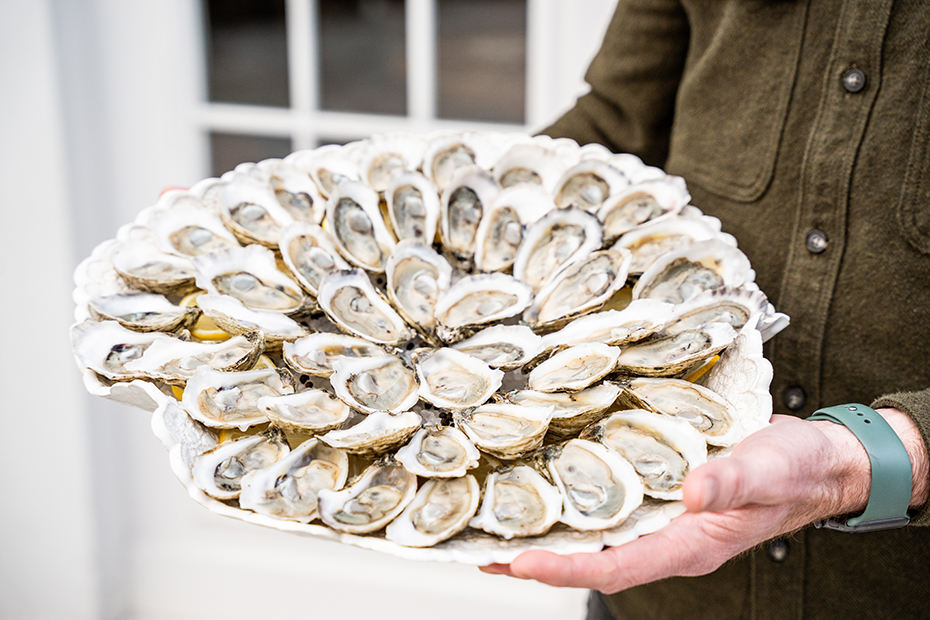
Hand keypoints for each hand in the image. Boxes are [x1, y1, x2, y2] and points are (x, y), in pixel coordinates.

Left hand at [480, 413, 886, 593]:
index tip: (520, 562)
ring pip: (595, 536)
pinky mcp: (661, 496)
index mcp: (688, 545)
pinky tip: (550, 489)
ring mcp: (663, 520)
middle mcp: (667, 539)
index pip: (614, 568)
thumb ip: (729, 484)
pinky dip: (575, 504)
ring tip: (497, 528)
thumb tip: (689, 496)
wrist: (813, 459)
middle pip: (591, 559)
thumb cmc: (795, 468)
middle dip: (537, 558)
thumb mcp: (766, 469)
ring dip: (548, 533)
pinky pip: (610, 508)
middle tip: (482, 549)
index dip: (565, 569)